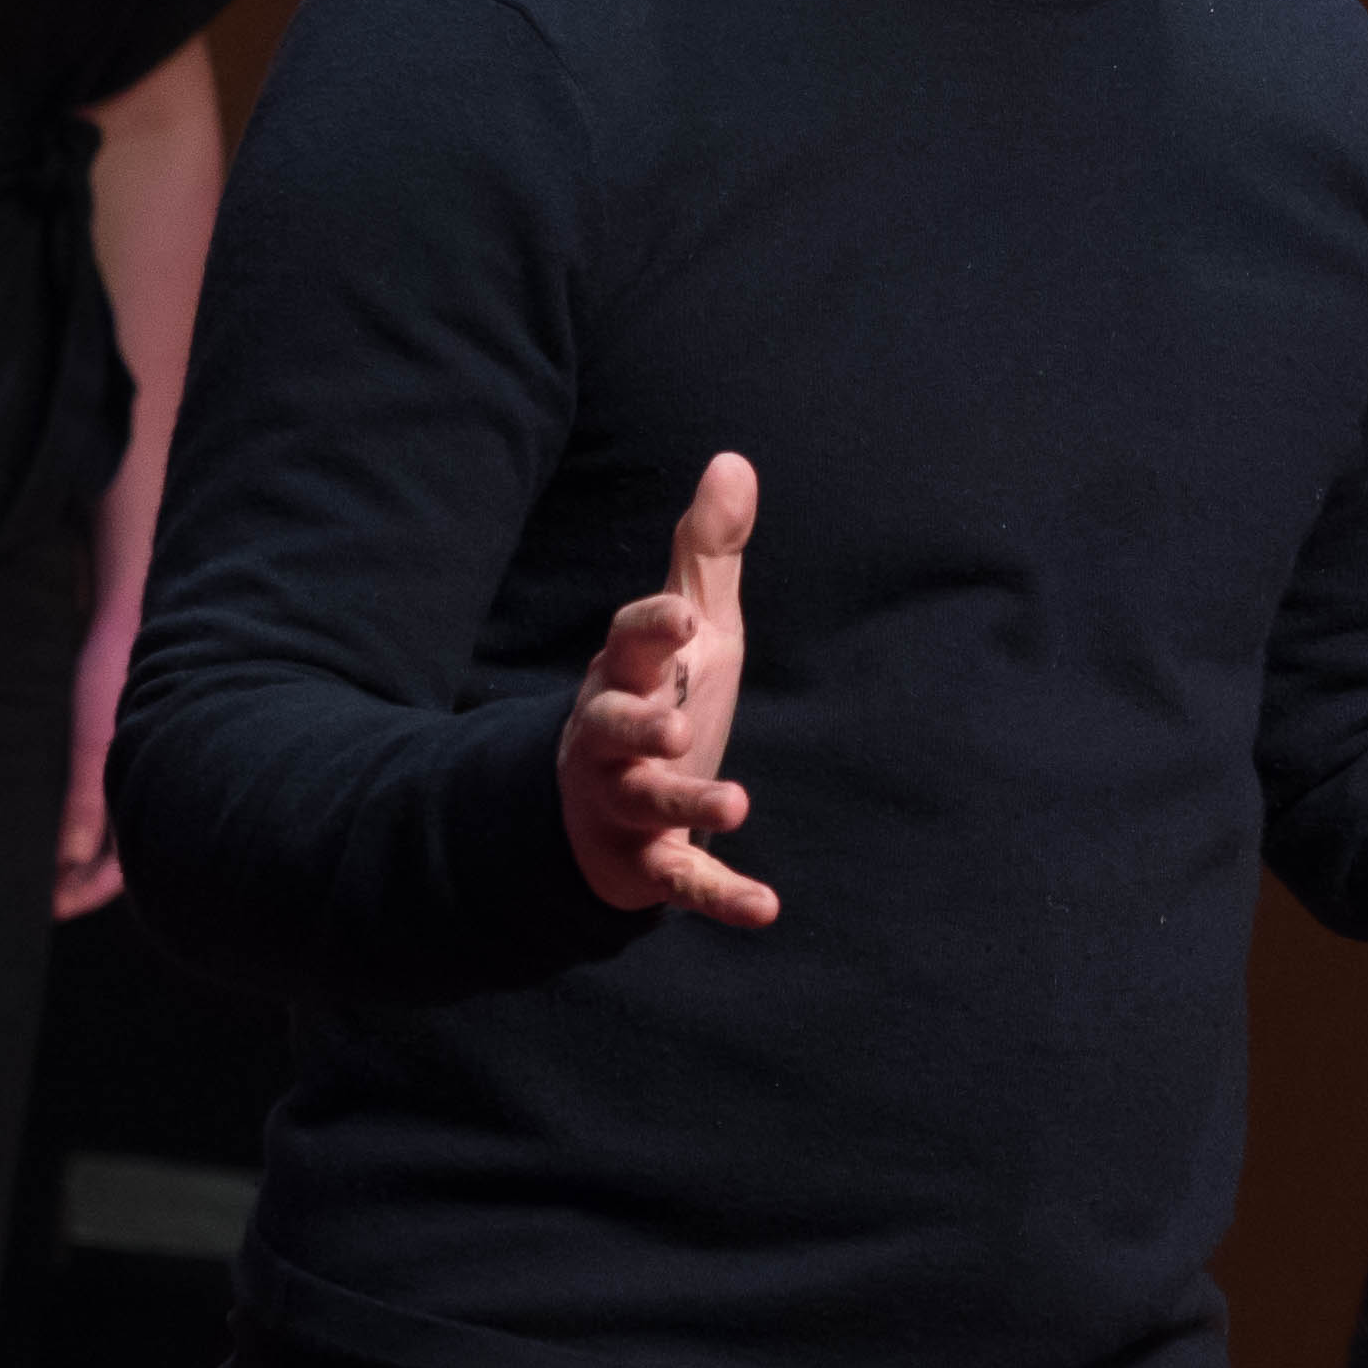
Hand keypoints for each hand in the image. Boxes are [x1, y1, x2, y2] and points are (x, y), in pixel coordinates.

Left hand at [53, 603, 134, 919]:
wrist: (122, 615)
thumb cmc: (114, 675)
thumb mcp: (94, 741)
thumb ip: (83, 802)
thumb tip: (67, 863)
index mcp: (149, 794)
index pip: (119, 870)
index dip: (82, 894)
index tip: (43, 911)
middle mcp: (137, 789)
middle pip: (108, 857)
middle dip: (71, 880)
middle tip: (24, 897)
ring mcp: (121, 772)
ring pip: (97, 832)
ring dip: (64, 853)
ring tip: (22, 866)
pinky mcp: (104, 753)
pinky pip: (85, 802)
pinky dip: (63, 820)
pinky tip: (33, 823)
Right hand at [562, 453, 773, 927]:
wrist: (602, 803)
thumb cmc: (660, 697)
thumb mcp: (690, 629)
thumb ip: (707, 554)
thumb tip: (734, 459)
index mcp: (628, 676)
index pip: (628, 644)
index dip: (650, 630)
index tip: (680, 616)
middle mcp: (613, 739)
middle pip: (614, 727)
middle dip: (641, 728)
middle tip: (678, 728)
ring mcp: (625, 803)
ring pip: (645, 804)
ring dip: (687, 803)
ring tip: (736, 801)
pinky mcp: (647, 861)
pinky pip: (678, 881)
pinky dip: (719, 897)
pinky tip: (766, 908)